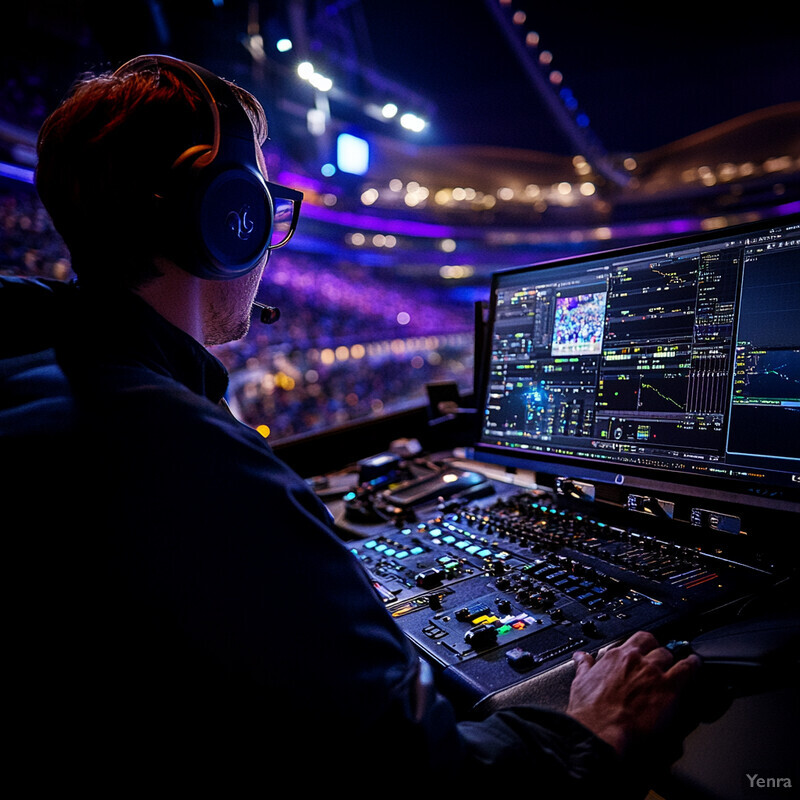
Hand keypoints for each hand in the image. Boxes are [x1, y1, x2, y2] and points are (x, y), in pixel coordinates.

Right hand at [566, 631, 700, 758]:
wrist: (599, 732)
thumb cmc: (589, 712)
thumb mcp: (580, 683)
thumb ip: (584, 666)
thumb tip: (580, 657)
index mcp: (614, 657)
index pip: (635, 640)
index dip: (643, 646)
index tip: (644, 652)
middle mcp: (634, 660)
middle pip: (654, 646)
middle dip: (658, 652)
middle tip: (661, 660)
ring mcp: (653, 672)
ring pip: (669, 654)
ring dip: (674, 660)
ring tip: (682, 663)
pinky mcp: (669, 688)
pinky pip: (687, 669)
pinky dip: (693, 665)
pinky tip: (696, 665)